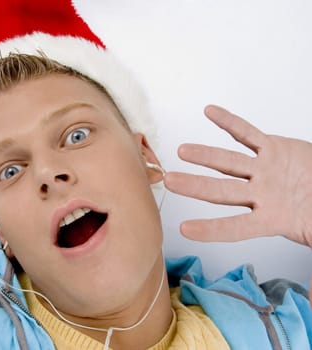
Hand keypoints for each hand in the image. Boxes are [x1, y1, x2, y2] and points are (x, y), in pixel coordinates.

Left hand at [164, 105, 311, 246]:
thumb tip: (311, 300)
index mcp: (271, 219)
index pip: (235, 227)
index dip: (211, 230)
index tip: (183, 231)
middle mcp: (260, 194)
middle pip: (222, 190)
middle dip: (196, 186)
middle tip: (170, 181)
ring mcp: (264, 171)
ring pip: (229, 162)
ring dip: (206, 155)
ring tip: (182, 150)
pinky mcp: (273, 149)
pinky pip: (248, 133)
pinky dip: (230, 122)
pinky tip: (210, 112)